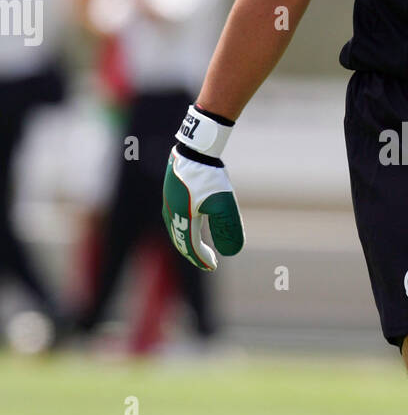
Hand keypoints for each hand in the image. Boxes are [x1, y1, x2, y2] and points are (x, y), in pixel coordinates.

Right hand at [162, 106, 244, 270]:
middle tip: (208, 262)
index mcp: (180, 218)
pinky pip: (176, 217)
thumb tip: (232, 251)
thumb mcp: (223, 203)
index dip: (202, 258)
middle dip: (194, 253)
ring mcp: (168, 201)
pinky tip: (194, 224)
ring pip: (176, 229)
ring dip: (188, 241)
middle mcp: (170, 212)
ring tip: (199, 248)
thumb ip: (228, 228)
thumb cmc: (209, 176)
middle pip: (180, 240)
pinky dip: (185, 227)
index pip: (190, 246)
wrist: (196, 148)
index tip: (214, 266)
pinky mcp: (171, 191)